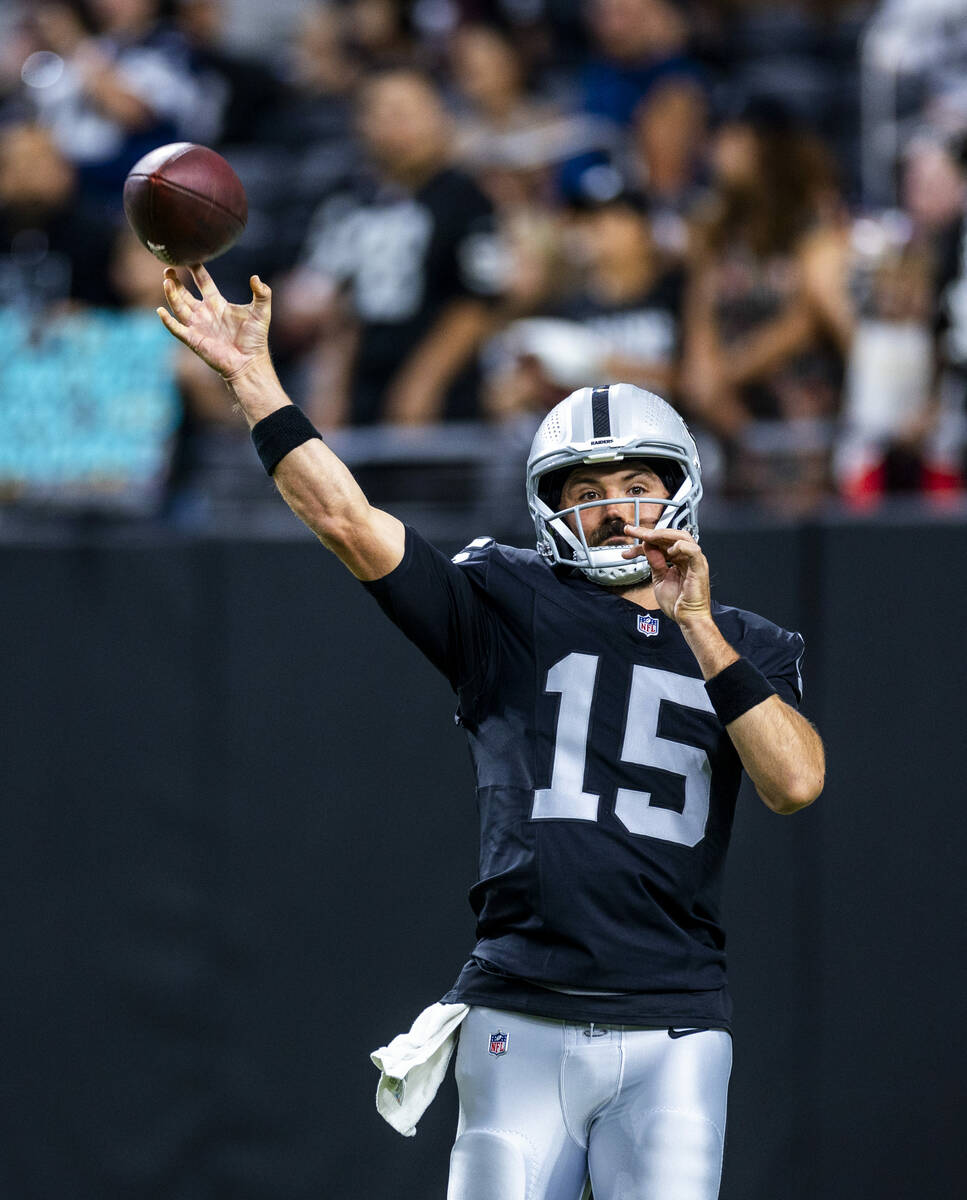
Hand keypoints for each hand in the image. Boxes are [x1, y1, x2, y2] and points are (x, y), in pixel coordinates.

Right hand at [158, 265, 271, 382]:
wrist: (249, 362)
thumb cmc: (255, 339)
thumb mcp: (261, 312)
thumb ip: (262, 294)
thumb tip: (256, 278)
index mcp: (218, 304)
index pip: (204, 282)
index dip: (197, 270)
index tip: (190, 257)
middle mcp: (204, 313)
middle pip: (184, 293)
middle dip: (175, 281)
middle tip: (168, 269)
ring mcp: (197, 326)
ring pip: (178, 306)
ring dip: (171, 294)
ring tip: (166, 281)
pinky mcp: (193, 339)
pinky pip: (176, 329)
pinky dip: (168, 321)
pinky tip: (161, 311)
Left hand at [622, 527, 711, 626]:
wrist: (688, 619)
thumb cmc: (678, 604)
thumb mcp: (659, 579)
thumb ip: (655, 562)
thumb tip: (646, 547)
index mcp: (679, 560)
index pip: (661, 543)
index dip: (644, 540)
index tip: (629, 539)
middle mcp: (687, 557)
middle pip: (670, 536)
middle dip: (649, 532)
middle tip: (633, 531)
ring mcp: (695, 561)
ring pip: (682, 537)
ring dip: (662, 535)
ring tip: (647, 537)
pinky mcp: (699, 568)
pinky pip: (693, 550)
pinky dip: (680, 546)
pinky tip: (669, 550)